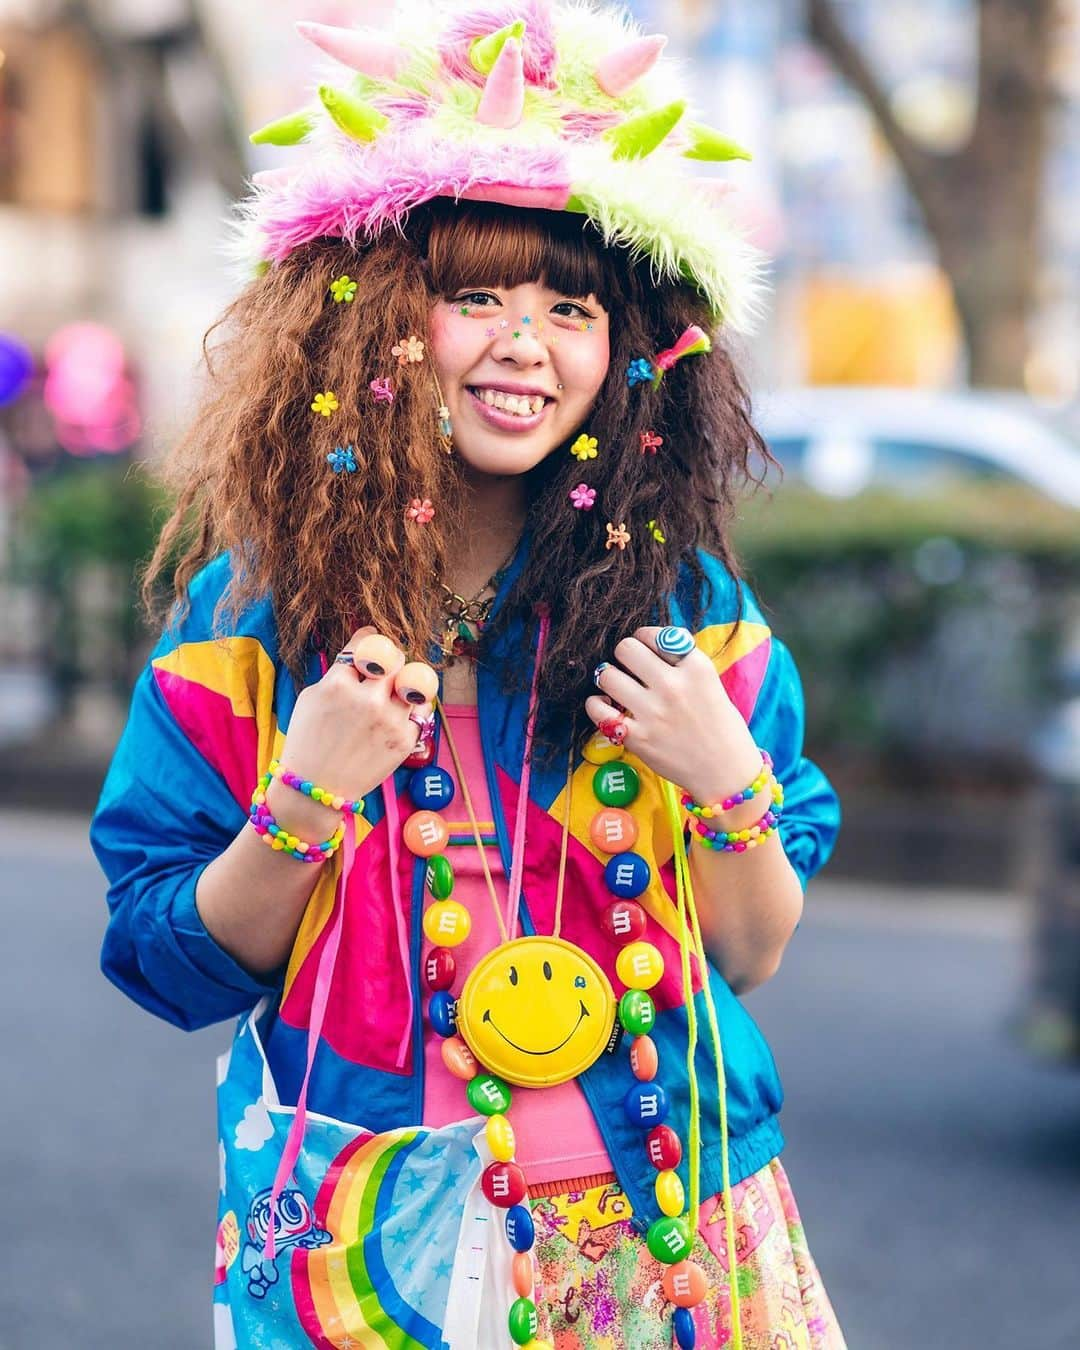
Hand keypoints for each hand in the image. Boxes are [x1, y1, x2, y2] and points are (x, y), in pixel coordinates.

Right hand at [265, 627, 437, 835]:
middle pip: (395, 658)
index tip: (370, 640)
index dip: (369, 639)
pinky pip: (421, 710)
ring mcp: (390, 720)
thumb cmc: (308, 741)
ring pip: (414, 682)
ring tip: (394, 691)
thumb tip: (361, 654)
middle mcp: (368, 699)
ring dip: (404, 683)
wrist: (316, 788)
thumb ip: (339, 674)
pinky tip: (399, 711)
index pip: (366, 644)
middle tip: (385, 667)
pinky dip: (412, 706)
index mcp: (339, 684)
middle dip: (390, 660)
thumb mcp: (311, 698)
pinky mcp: (405, 740)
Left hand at [585, 626, 760, 804]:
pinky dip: (596, 705)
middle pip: (625, 648)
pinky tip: (605, 707)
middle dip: (624, 656)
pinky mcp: (637, 738)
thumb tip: (651, 643)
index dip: (644, 641)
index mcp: (696, 668)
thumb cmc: (721, 728)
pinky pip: (597, 710)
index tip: (645, 652)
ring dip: (608, 678)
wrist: (726, 774)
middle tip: (629, 669)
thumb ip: (683, 663)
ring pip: (606, 675)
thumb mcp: (711, 684)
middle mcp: (673, 685)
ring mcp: (653, 712)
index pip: (652, 634)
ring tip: (616, 688)